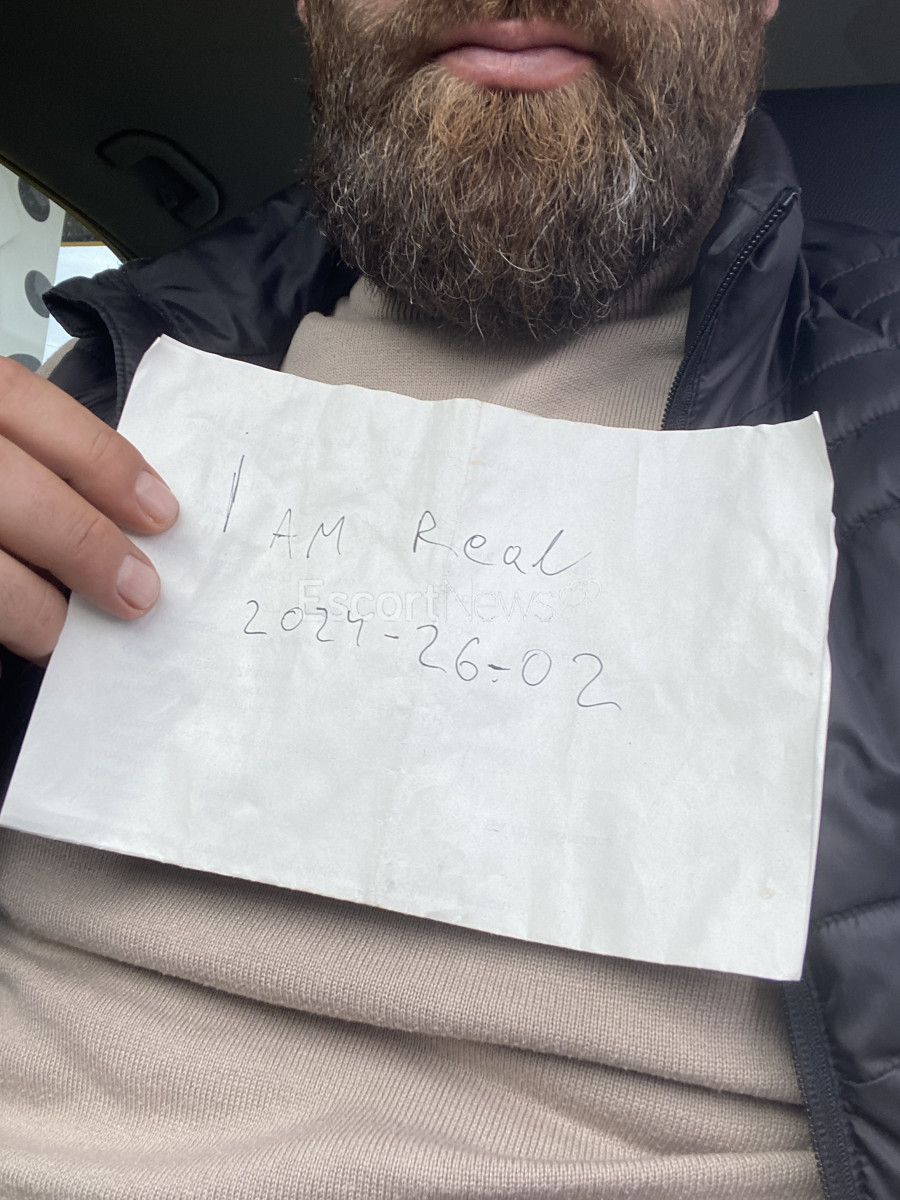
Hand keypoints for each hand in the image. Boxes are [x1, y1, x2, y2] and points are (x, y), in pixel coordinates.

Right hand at [0, 356, 178, 665]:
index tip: (161, 515)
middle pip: (6, 489)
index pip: (21, 401)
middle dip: (80, 544)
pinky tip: (3, 664)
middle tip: (137, 594)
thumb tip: (118, 516)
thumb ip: (14, 452)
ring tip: (63, 639)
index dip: (100, 460)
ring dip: (28, 608)